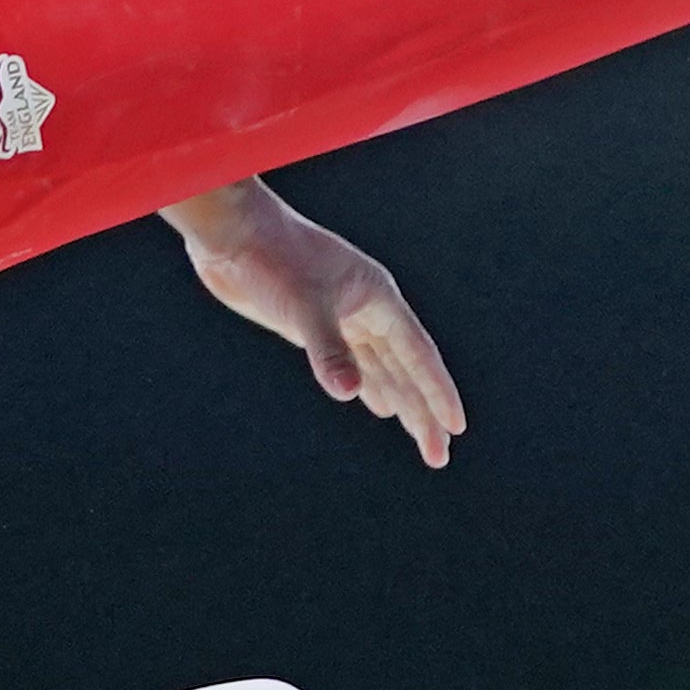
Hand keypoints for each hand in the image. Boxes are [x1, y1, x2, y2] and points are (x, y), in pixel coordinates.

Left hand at [173, 190, 464, 466]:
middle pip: (406, 370)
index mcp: (378, 299)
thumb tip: (349, 392)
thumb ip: (328, 350)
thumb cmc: (271, 260)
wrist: (232, 233)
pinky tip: (377, 403)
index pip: (419, 356)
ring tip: (421, 435)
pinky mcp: (314, 325)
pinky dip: (369, 386)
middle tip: (438, 455)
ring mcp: (341, 318)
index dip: (439, 393)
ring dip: (402, 402)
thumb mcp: (303, 307)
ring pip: (382, 369)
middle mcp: (366, 311)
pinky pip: (354, 363)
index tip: (456, 427)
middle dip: (422, 413)